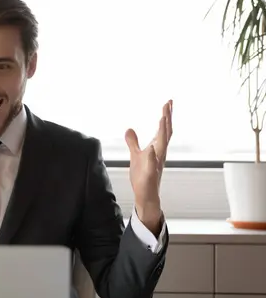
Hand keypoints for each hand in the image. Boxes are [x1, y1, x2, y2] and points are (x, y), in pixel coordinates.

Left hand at [125, 100, 172, 228]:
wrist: (146, 195)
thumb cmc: (143, 176)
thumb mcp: (135, 155)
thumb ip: (133, 142)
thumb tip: (129, 129)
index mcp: (157, 149)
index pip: (163, 130)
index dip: (166, 116)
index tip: (168, 103)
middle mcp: (159, 154)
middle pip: (166, 133)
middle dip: (167, 119)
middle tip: (169, 104)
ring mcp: (156, 164)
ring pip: (161, 146)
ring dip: (162, 132)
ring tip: (163, 118)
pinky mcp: (149, 174)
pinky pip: (152, 164)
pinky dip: (152, 155)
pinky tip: (150, 148)